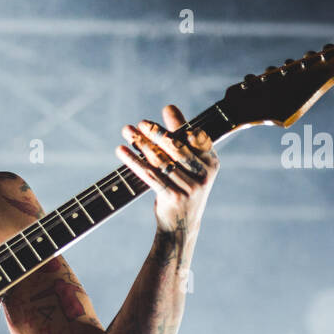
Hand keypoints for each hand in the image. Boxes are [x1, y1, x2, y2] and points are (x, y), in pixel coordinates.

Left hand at [116, 104, 217, 234]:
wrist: (182, 226)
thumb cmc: (184, 187)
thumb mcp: (189, 164)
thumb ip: (181, 136)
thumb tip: (169, 107)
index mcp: (212, 163)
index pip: (195, 138)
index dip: (179, 124)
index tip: (165, 110)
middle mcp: (203, 175)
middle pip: (176, 148)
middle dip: (156, 133)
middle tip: (140, 123)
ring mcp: (189, 188)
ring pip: (161, 160)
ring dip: (141, 143)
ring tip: (127, 131)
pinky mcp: (172, 198)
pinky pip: (149, 175)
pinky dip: (133, 161)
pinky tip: (121, 150)